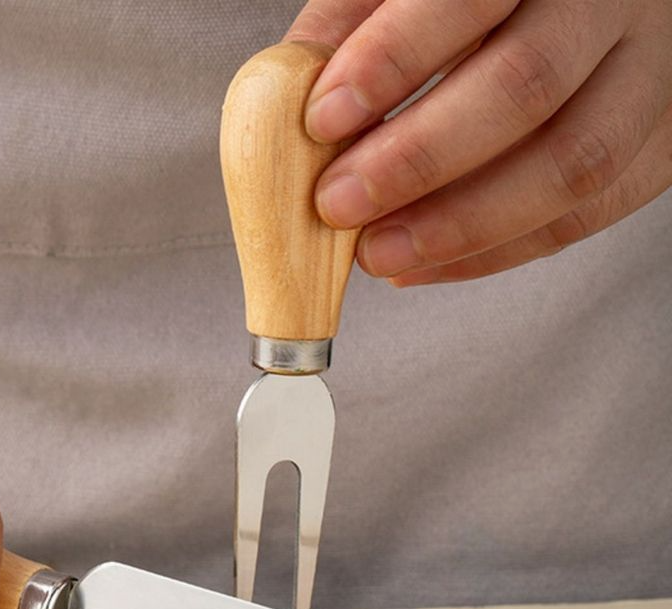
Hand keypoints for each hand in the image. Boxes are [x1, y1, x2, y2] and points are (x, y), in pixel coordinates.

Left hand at [288, 0, 671, 283]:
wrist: (573, 4)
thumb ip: (354, 23)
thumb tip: (291, 99)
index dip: (393, 60)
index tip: (323, 118)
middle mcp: (614, 1)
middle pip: (527, 85)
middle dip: (417, 160)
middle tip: (339, 204)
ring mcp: (653, 72)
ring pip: (576, 162)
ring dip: (462, 226)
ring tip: (377, 254)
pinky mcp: (663, 140)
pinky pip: (590, 213)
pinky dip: (498, 252)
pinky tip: (426, 265)